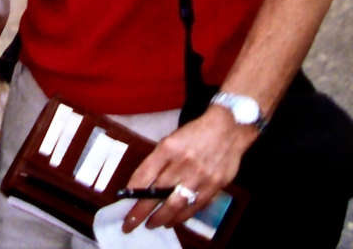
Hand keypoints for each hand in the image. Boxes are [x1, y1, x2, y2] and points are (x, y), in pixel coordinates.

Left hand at [121, 106, 253, 232]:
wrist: (228, 128)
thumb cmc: (195, 133)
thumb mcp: (172, 139)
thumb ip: (158, 161)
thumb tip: (141, 185)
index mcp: (169, 147)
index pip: (145, 173)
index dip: (132, 191)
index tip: (124, 203)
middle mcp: (183, 162)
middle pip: (157, 192)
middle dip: (141, 211)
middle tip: (130, 224)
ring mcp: (200, 175)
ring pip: (176, 204)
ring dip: (161, 218)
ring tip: (151, 224)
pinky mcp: (214, 184)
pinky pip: (195, 206)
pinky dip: (182, 216)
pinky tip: (173, 221)